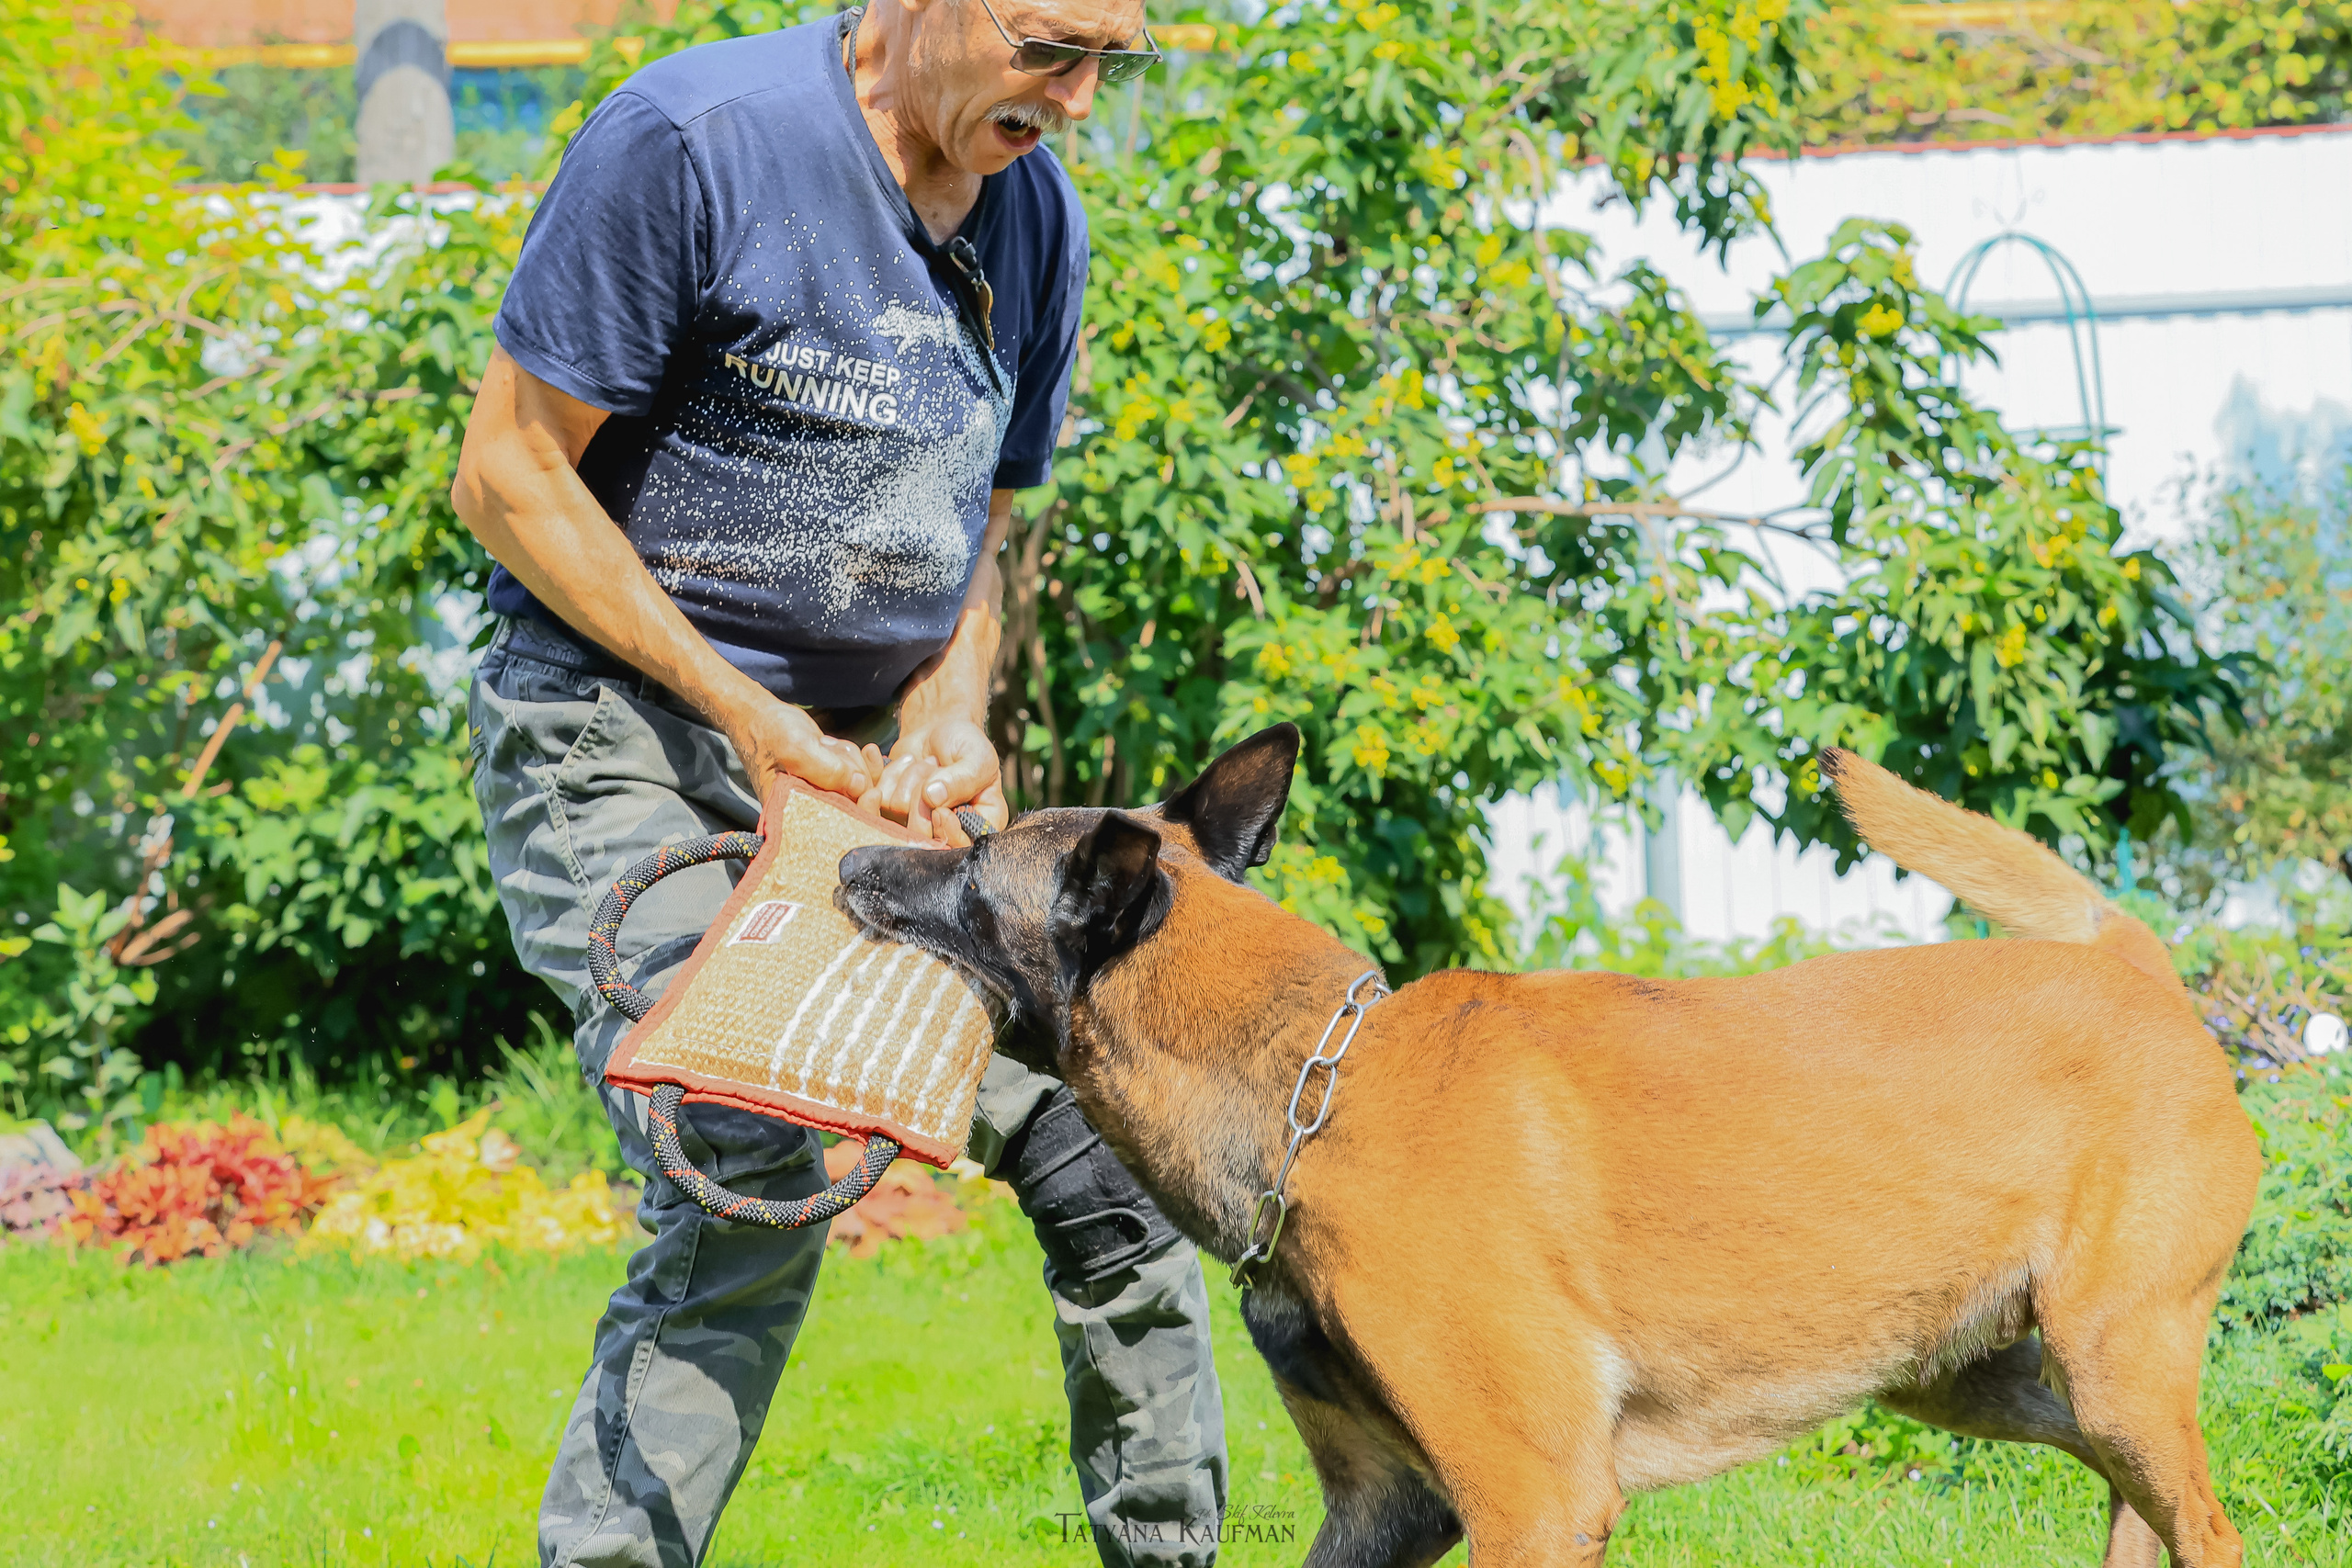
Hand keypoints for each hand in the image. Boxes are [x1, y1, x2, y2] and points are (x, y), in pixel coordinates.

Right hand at [721, 696, 874, 804]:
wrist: (759, 715)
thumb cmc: (768, 733)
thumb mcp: (797, 750)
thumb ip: (829, 771)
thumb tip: (860, 787)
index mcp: (796, 815)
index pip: (838, 828)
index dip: (862, 812)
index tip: (871, 792)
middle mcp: (810, 809)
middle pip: (856, 805)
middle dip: (854, 775)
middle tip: (832, 752)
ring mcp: (822, 793)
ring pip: (859, 784)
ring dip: (849, 760)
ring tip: (822, 746)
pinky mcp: (828, 778)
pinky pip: (855, 771)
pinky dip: (848, 754)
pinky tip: (829, 743)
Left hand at [862, 717, 1007, 843]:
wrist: (939, 730)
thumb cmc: (966, 744)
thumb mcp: (977, 758)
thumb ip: (962, 778)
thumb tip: (932, 797)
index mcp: (978, 825)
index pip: (962, 847)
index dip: (948, 833)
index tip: (941, 811)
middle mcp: (945, 829)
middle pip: (923, 836)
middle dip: (924, 797)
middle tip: (934, 766)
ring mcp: (914, 821)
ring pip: (900, 810)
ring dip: (910, 776)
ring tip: (926, 762)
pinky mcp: (890, 807)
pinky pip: (879, 797)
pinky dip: (890, 772)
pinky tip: (906, 760)